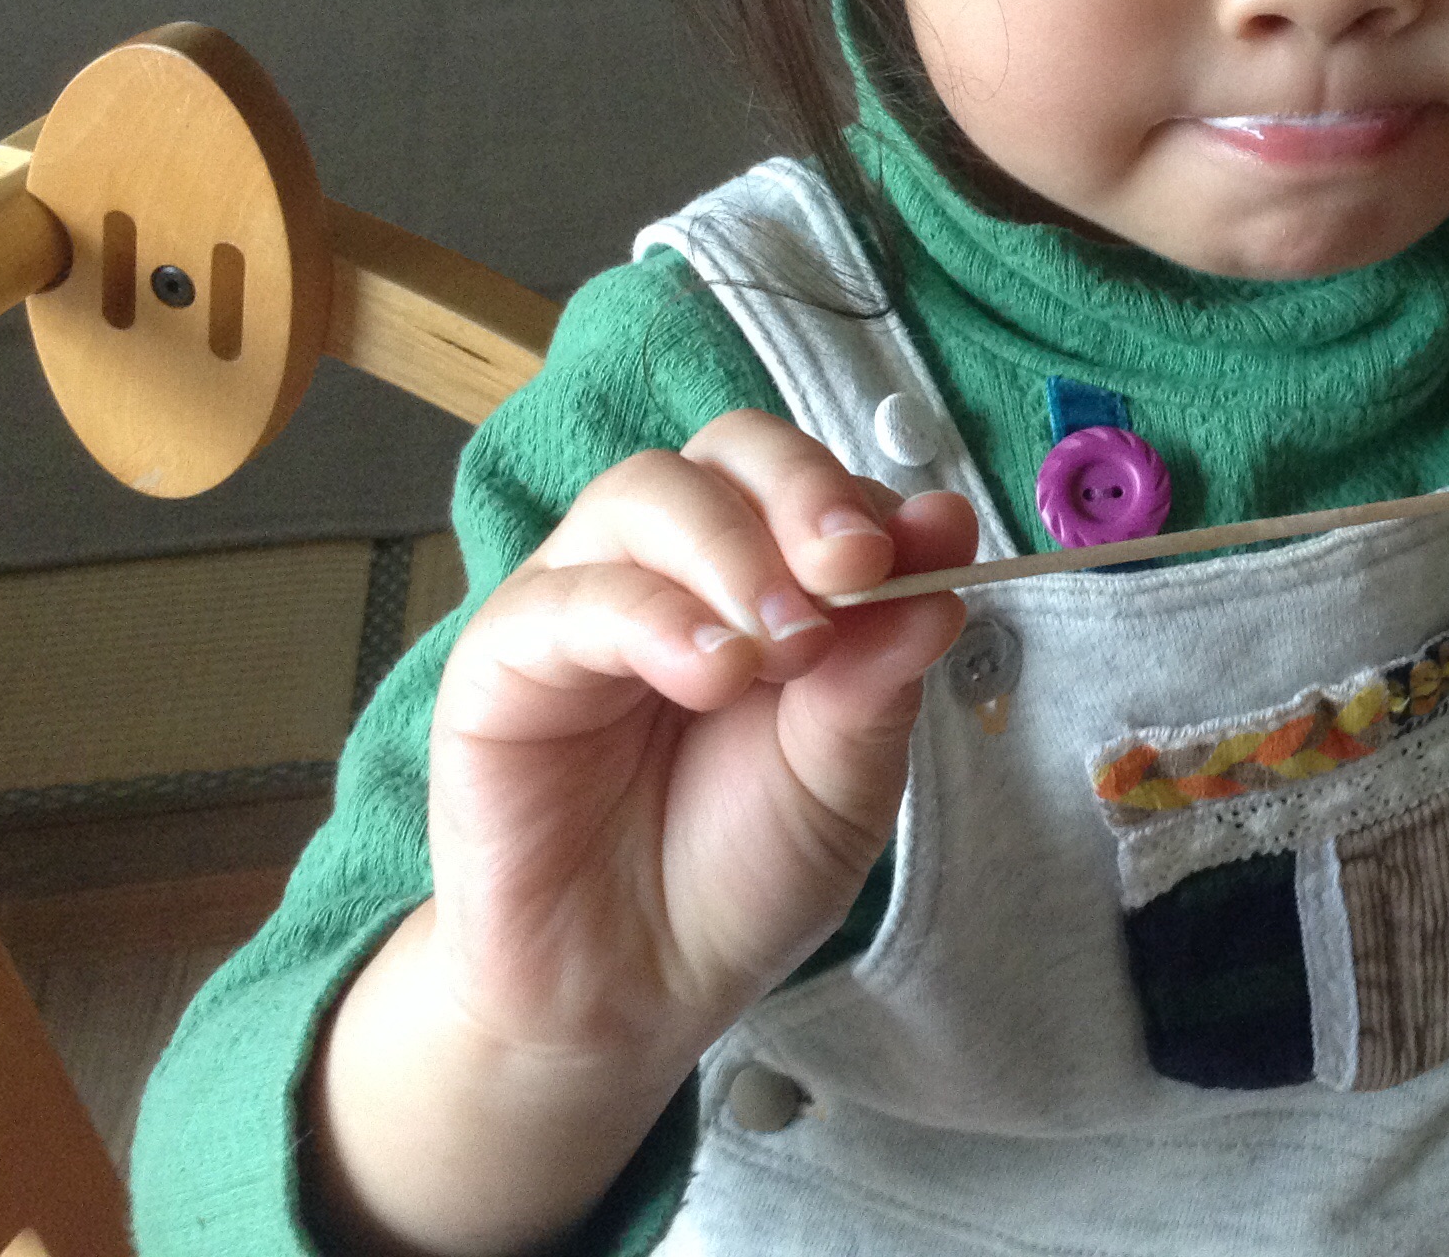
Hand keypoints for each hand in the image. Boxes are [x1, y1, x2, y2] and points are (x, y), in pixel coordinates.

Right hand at [422, 408, 976, 1066]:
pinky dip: (652, 616)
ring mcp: (579, 603)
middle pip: (725, 452)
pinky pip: (565, 597)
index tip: (930, 548)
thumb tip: (949, 530)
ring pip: (643, 496)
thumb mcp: (844, 773)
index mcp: (762, 579)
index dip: (867, 498)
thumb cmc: (736, 874)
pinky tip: (712, 673)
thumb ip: (883, 660)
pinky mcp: (500, 663)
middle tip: (856, 565)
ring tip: (783, 648)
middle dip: (802, 490)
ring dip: (733, 553)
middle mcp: (668, 568)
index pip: (807, 481)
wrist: (631, 996)